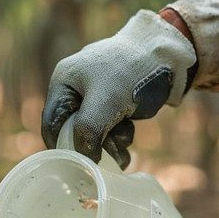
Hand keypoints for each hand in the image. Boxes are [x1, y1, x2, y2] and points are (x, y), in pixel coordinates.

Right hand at [42, 10, 195, 167]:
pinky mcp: (113, 100)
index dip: (63, 146)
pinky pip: (109, 126)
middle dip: (93, 146)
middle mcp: (75, 88)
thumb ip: (86, 131)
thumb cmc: (130, 71)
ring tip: (124, 142)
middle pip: (74, 130)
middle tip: (110, 156)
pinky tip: (129, 132)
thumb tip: (84, 158)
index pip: (52, 124)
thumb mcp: (104, 103)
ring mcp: (95, 94)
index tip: (78, 164)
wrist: (167, 53)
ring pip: (94, 132)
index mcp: (63, 82)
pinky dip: (119, 134)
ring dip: (109, 143)